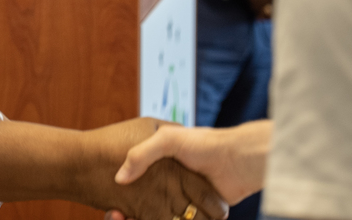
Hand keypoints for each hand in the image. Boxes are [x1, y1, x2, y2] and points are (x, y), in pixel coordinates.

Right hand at [79, 121, 227, 219]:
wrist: (239, 158)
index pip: (136, 184)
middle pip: (145, 206)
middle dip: (131, 213)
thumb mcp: (166, 139)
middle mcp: (172, 186)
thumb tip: (120, 179)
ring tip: (121, 216)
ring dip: (141, 217)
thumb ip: (141, 154)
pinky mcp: (199, 215)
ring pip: (159, 217)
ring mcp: (185, 202)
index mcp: (163, 169)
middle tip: (114, 214)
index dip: (122, 197)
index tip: (112, 206)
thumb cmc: (203, 144)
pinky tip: (139, 218)